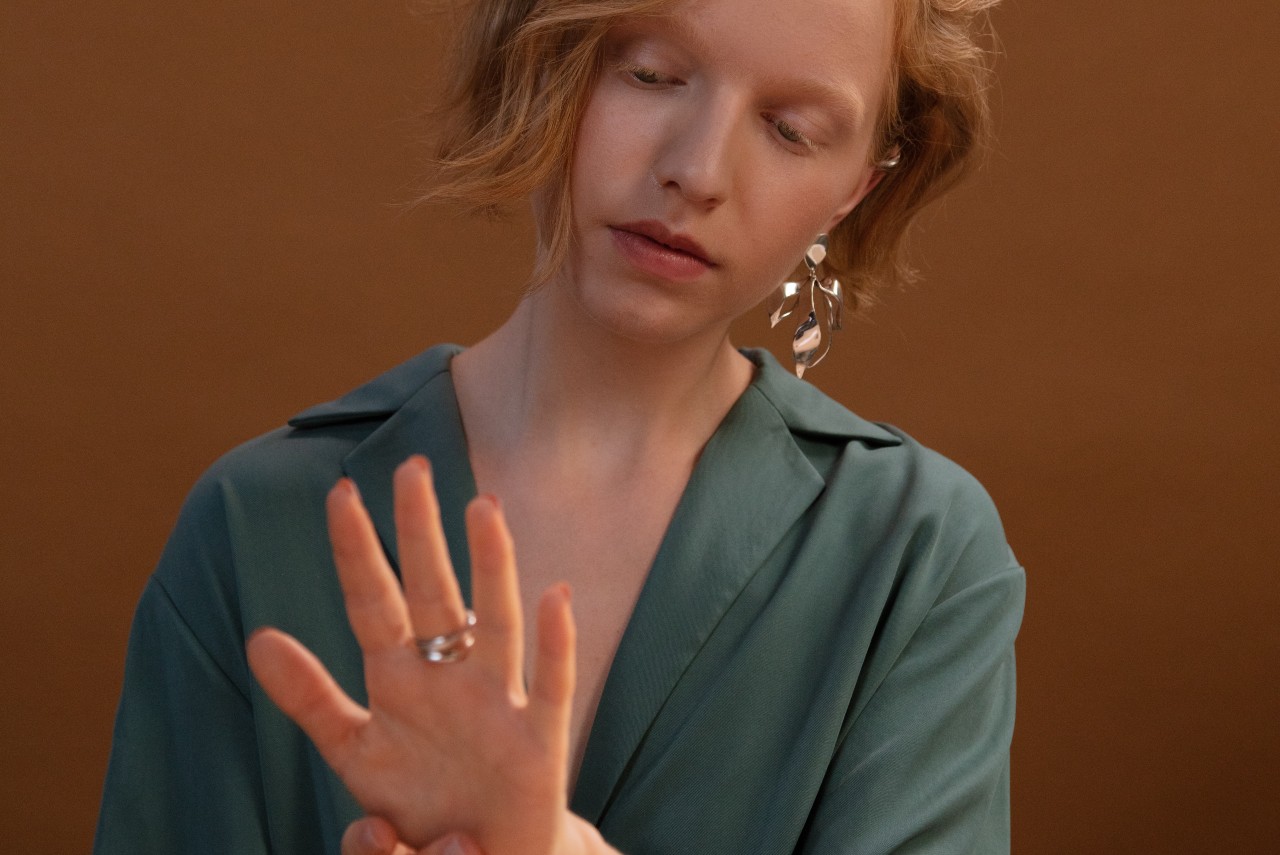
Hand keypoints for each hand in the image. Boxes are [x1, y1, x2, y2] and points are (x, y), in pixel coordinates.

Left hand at [247, 456, 576, 852]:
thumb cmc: (421, 803)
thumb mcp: (354, 752)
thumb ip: (311, 698)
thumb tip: (259, 635)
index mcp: (399, 680)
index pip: (373, 604)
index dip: (356, 551)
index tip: (340, 492)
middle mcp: (449, 678)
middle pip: (434, 595)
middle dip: (420, 532)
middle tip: (413, 466)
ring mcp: (498, 705)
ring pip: (495, 623)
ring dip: (492, 567)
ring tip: (483, 508)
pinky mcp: (539, 745)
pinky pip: (551, 687)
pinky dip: (556, 644)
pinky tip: (556, 597)